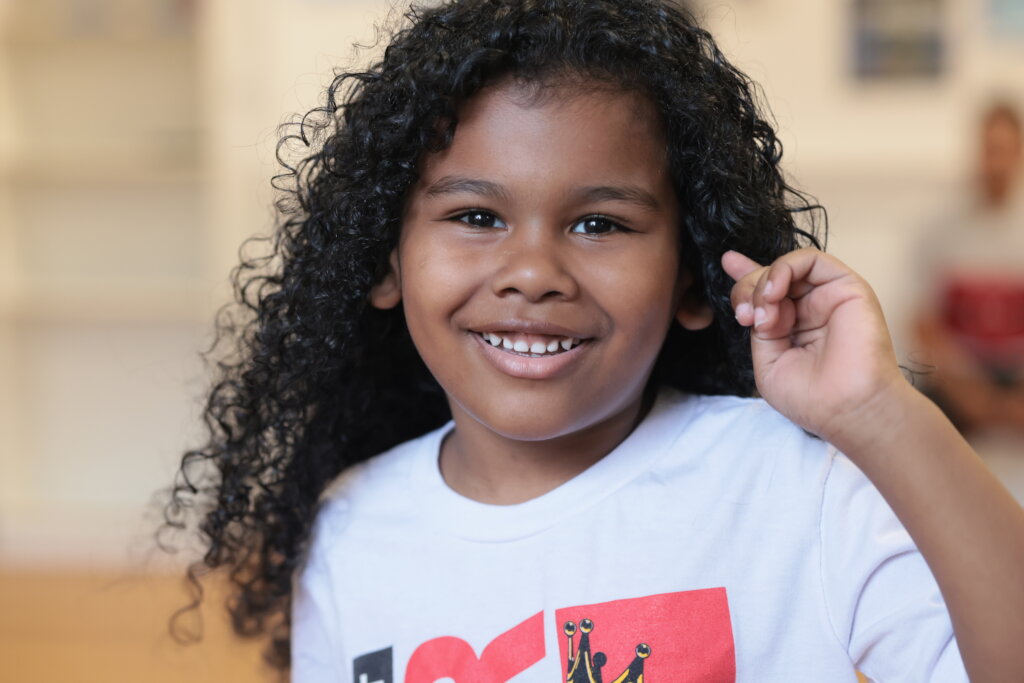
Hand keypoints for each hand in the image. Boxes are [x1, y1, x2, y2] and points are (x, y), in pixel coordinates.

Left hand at [722, 248, 906, 444]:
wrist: (848, 408)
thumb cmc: (812, 398)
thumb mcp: (769, 365)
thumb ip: (759, 331)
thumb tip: (754, 305)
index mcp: (792, 326)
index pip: (768, 293)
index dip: (746, 277)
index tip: (727, 262)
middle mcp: (810, 308)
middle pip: (769, 278)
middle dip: (746, 290)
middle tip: (745, 317)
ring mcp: (828, 296)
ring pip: (786, 267)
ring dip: (763, 284)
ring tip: (761, 314)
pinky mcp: (847, 286)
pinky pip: (811, 258)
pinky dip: (784, 269)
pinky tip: (773, 293)